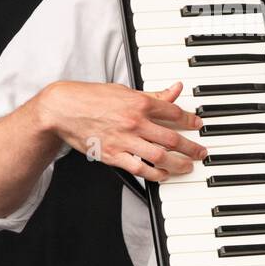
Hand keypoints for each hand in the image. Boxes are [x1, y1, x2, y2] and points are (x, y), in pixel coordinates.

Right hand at [39, 79, 207, 181]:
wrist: (63, 109)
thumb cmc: (91, 98)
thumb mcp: (124, 90)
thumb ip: (152, 95)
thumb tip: (175, 90)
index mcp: (138, 102)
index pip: (173, 113)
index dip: (190, 120)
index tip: (198, 125)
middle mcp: (135, 122)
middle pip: (172, 137)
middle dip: (191, 147)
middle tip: (201, 152)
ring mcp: (124, 140)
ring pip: (160, 156)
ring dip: (179, 163)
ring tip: (188, 166)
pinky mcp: (113, 155)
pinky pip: (140, 168)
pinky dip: (156, 174)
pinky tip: (164, 175)